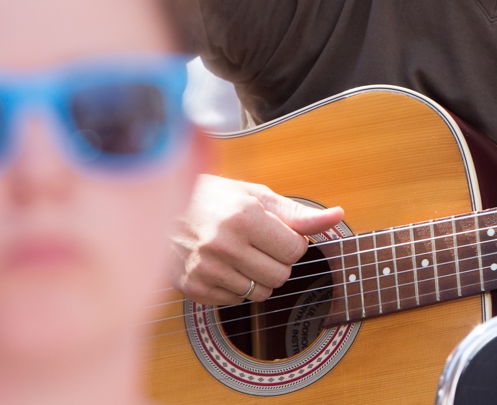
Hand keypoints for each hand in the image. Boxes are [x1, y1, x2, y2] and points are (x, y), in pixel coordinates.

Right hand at [172, 174, 343, 304]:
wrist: (158, 206)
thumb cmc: (213, 197)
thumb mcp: (256, 195)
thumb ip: (297, 212)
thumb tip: (337, 216)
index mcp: (243, 216)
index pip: (295, 249)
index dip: (292, 241)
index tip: (277, 232)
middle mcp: (223, 245)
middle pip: (281, 275)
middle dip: (278, 261)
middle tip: (260, 244)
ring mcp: (205, 269)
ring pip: (259, 293)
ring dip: (258, 276)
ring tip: (242, 254)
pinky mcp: (192, 288)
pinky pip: (234, 301)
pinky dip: (235, 287)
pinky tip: (223, 266)